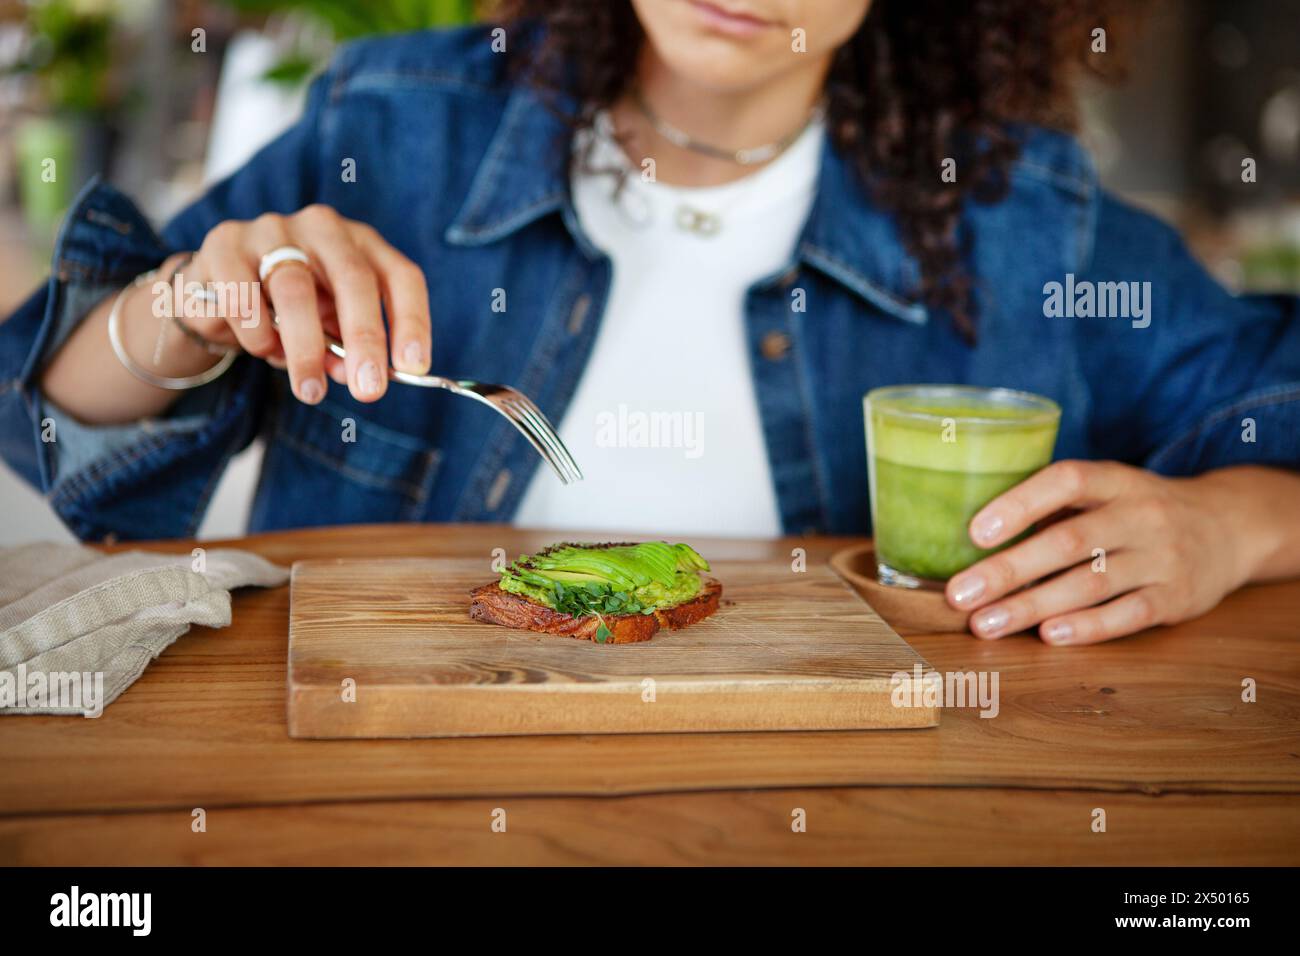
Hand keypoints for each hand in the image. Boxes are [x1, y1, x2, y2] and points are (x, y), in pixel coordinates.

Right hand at [185, 204, 430, 403]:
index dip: (412, 321)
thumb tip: (358, 376)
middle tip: (369, 390)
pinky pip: (244, 297)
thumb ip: (346, 351)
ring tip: (310, 391)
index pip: (400, 276)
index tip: (413, 367)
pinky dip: (258, 335)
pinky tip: (263, 349)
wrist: (217, 293)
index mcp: (361, 245)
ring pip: (295, 290)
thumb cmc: (289, 312)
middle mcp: (323, 228)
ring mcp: (272, 229)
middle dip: (365, 339)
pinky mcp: (225, 244)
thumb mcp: (328, 332)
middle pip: (354, 279)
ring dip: (306, 349)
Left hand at [943, 460, 1260, 645]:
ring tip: (985, 624)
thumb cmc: (1136, 511)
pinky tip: (1049, 636)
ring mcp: (1162, 557)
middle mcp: (1141, 514)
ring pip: (1091, 583)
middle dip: (1008, 570)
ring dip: (1032, 606)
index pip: (1066, 482)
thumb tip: (972, 538)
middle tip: (958, 594)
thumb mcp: (1106, 491)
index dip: (1020, 503)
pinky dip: (1088, 627)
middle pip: (1069, 541)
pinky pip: (1129, 614)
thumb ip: (1054, 506)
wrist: (1229, 528)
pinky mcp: (1177, 598)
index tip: (974, 532)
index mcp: (1116, 480)